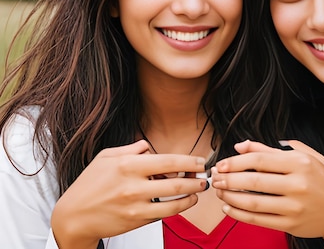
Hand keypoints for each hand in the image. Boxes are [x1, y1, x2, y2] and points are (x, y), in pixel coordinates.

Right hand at [51, 140, 207, 248]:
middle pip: (177, 182)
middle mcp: (133, 186)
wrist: (73, 217)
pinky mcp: (137, 221)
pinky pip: (164, 214)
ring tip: (198, 190)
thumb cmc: (89, 186)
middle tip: (205, 177)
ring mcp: (136, 205)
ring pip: (174, 202)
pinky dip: (179, 208)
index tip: (199, 162)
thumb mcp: (105, 158)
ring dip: (192, 196)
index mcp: (128, 165)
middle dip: (196, 179)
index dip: (189, 161)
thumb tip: (148, 147)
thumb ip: (130, 150)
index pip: (168, 160)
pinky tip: (184, 202)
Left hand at [211, 140, 323, 248]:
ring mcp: (293, 206)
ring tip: (220, 193)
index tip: (221, 164)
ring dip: (230, 197)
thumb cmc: (323, 182)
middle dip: (228, 179)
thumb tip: (242, 145)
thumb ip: (272, 150)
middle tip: (215, 178)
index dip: (235, 162)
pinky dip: (239, 214)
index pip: (259, 160)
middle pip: (253, 180)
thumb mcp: (306, 157)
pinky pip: (258, 219)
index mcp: (300, 163)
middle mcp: (297, 184)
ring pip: (252, 202)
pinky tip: (229, 208)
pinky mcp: (290, 224)